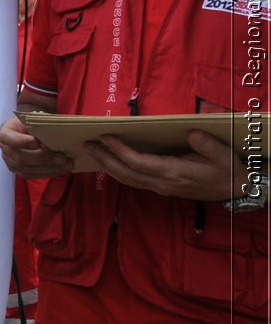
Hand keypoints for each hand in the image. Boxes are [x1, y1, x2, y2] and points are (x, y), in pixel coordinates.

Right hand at [0, 114, 74, 178]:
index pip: (9, 138)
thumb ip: (39, 126)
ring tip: (67, 165)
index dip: (22, 142)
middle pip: (21, 157)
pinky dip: (47, 173)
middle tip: (62, 157)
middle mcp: (5, 149)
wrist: (26, 129)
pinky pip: (32, 175)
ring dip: (50, 168)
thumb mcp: (32, 119)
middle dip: (44, 159)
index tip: (37, 142)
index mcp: (5, 133)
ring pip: (28, 169)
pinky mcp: (19, 171)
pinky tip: (60, 170)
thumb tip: (54, 136)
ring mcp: (11, 162)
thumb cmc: (30, 122)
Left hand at [84, 130, 243, 201]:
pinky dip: (119, 171)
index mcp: (174, 173)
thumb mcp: (222, 154)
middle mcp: (163, 182)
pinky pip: (134, 181)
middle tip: (87, 144)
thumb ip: (206, 144)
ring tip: (93, 151)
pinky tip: (110, 162)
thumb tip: (191, 133)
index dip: (119, 151)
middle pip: (125, 173)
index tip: (105, 137)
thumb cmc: (227, 170)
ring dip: (108, 166)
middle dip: (104, 159)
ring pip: (127, 180)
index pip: (138, 163)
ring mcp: (161, 187)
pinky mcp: (162, 187)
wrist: (236, 190)